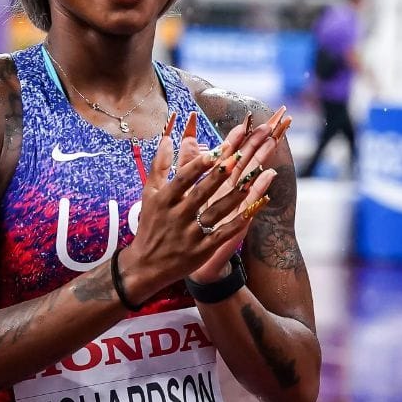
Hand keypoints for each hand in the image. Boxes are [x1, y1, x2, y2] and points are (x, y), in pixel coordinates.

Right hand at [120, 110, 284, 300]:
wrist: (146, 265)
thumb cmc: (151, 224)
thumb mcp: (149, 193)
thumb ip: (159, 165)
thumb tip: (166, 136)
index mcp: (165, 200)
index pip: (182, 179)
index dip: (198, 166)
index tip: (213, 152)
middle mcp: (178, 216)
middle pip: (201, 193)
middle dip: (218, 176)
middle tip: (237, 158)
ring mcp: (191, 234)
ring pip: (217, 212)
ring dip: (235, 196)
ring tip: (252, 179)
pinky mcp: (203, 249)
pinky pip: (225, 233)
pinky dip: (240, 220)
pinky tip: (255, 207)